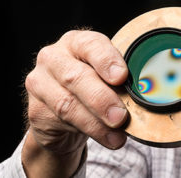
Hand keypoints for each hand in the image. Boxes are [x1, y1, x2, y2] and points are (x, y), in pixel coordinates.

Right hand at [22, 30, 128, 176]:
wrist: (63, 113)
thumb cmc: (94, 85)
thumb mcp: (107, 76)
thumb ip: (119, 79)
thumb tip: (144, 93)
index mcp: (77, 42)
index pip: (91, 45)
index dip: (107, 60)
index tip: (121, 77)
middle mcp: (54, 57)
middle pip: (76, 77)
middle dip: (102, 100)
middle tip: (121, 117)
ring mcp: (40, 82)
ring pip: (68, 104)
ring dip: (96, 123)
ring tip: (118, 135)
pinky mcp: (35, 109)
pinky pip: (62, 122)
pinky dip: (88, 132)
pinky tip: (106, 138)